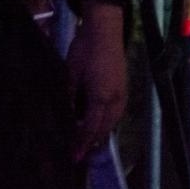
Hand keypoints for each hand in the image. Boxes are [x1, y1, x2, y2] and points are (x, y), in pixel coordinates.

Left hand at [68, 1, 126, 160]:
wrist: (105, 31)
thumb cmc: (84, 51)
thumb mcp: (71, 73)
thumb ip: (69, 96)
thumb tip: (65, 114)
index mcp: (101, 99)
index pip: (89, 128)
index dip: (81, 143)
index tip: (74, 157)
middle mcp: (115, 101)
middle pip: (103, 129)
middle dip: (91, 142)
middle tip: (79, 154)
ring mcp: (122, 96)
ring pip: (111, 123)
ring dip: (100, 134)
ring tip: (87, 143)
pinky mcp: (123, 90)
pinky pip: (115, 114)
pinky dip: (106, 123)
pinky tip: (97, 123)